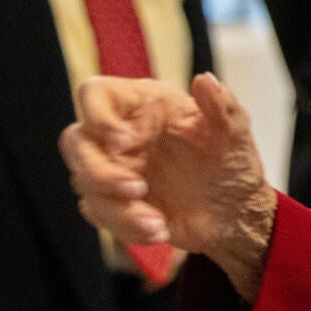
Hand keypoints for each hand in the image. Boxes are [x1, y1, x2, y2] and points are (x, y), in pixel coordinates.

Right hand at [62, 74, 275, 298]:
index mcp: (143, 105)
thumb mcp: (235, 133)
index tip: (122, 141)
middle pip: (75, 143)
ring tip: (157, 223)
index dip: (97, 115)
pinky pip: (101, 215)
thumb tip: (205, 80)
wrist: (235, 212)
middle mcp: (121, 134)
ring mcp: (114, 169)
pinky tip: (158, 230)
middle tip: (137, 189)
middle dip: (99, 171)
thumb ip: (222, 106)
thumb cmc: (232, 161)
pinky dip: (127, 227)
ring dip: (118, 209)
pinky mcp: (115, 202)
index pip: (95, 94)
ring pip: (85, 186)